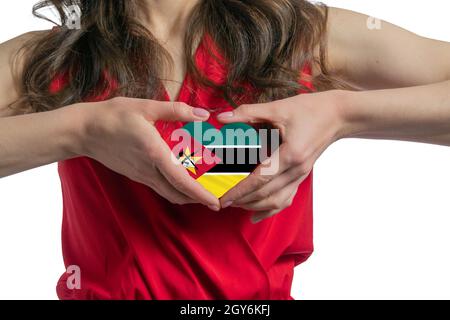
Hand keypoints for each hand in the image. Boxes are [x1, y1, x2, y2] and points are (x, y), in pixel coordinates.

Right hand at [75, 97, 219, 209]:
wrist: (84, 131)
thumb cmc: (113, 116)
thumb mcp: (145, 107)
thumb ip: (176, 110)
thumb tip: (202, 114)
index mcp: (154, 153)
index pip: (181, 181)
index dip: (200, 194)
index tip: (215, 202)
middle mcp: (149, 170)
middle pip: (177, 194)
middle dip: (198, 200)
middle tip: (216, 199)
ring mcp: (141, 175)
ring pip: (168, 193)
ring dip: (186, 196)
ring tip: (203, 193)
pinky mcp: (136, 175)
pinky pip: (159, 187)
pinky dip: (174, 190)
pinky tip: (182, 181)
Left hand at [217, 90, 346, 221]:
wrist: (338, 115)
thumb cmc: (310, 109)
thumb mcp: (278, 108)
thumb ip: (248, 113)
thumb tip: (221, 117)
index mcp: (290, 154)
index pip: (260, 179)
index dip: (240, 190)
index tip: (223, 198)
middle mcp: (297, 170)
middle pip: (266, 194)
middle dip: (242, 200)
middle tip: (221, 201)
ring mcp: (301, 176)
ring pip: (276, 201)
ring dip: (254, 205)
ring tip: (234, 204)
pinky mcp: (301, 177)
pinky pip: (286, 199)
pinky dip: (270, 209)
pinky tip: (255, 216)